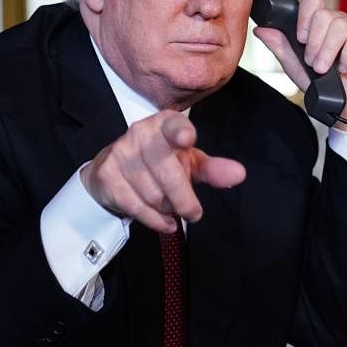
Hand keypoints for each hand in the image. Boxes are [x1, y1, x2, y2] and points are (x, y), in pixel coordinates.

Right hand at [80, 110, 245, 231]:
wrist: (113, 170)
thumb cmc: (161, 163)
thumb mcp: (190, 163)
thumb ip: (213, 169)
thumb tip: (239, 174)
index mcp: (165, 124)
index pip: (174, 125)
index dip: (180, 132)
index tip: (186, 139)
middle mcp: (141, 132)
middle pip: (168, 172)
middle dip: (184, 199)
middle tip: (194, 213)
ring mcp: (121, 152)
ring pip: (154, 194)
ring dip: (167, 209)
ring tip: (170, 206)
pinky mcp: (107, 174)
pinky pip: (136, 206)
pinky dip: (154, 220)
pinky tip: (164, 222)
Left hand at [253, 0, 346, 137]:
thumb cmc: (324, 85)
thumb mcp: (295, 65)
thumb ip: (280, 46)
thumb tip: (261, 29)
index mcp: (321, 24)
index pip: (312, 2)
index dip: (304, 19)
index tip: (300, 40)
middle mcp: (339, 22)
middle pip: (324, 15)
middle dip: (315, 43)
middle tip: (314, 63)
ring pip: (340, 25)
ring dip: (329, 51)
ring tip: (326, 69)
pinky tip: (345, 67)